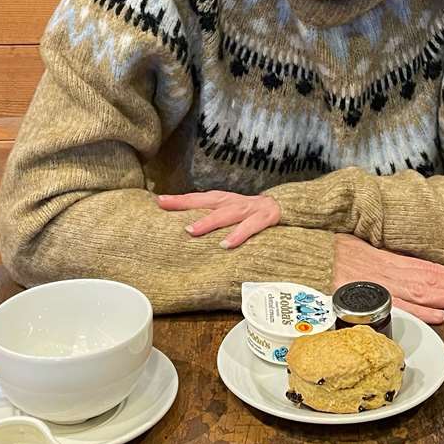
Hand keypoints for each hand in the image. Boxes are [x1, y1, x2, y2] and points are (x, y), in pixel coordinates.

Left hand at [158, 191, 280, 248]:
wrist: (284, 207)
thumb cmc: (250, 213)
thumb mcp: (229, 211)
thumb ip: (211, 216)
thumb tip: (184, 227)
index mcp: (224, 200)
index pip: (198, 198)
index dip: (179, 200)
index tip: (159, 201)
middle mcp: (233, 202)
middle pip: (207, 202)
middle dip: (186, 204)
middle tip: (166, 207)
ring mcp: (249, 210)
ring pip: (227, 214)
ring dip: (209, 221)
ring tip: (192, 230)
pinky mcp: (264, 219)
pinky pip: (250, 227)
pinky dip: (238, 235)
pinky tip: (227, 244)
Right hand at [333, 234, 443, 325]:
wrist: (305, 256)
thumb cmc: (327, 253)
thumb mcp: (357, 248)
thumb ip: (380, 259)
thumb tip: (395, 266)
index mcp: (388, 259)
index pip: (429, 267)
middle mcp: (389, 271)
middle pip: (433, 279)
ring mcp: (380, 285)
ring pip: (423, 291)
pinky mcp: (368, 298)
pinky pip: (399, 306)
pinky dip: (421, 311)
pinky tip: (441, 315)